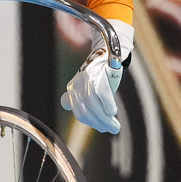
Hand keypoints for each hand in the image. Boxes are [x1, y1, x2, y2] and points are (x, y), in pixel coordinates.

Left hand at [61, 18, 133, 134]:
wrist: (108, 53)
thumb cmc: (97, 73)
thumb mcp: (84, 84)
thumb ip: (76, 95)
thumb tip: (65, 105)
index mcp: (73, 89)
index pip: (80, 112)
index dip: (91, 122)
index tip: (102, 127)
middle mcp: (78, 85)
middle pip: (87, 111)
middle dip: (100, 123)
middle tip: (111, 128)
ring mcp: (88, 81)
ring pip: (94, 106)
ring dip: (105, 119)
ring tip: (114, 126)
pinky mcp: (99, 77)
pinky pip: (102, 96)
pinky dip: (108, 106)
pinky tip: (113, 113)